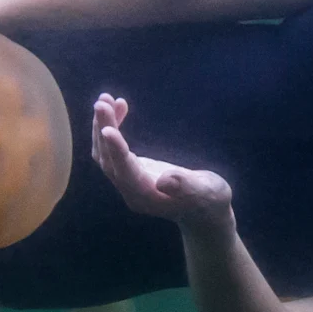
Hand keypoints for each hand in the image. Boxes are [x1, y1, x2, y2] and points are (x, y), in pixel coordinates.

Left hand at [89, 94, 232, 230]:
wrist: (205, 212)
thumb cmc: (210, 201)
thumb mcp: (206, 193)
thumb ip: (185, 185)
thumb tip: (164, 180)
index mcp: (145, 196)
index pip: (125, 171)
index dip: (116, 150)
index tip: (107, 128)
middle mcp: (130, 189)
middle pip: (108, 159)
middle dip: (103, 130)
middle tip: (102, 102)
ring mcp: (128, 180)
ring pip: (106, 153)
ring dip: (102, 126)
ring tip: (105, 99)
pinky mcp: (131, 170)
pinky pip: (113, 149)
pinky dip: (112, 127)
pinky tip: (120, 106)